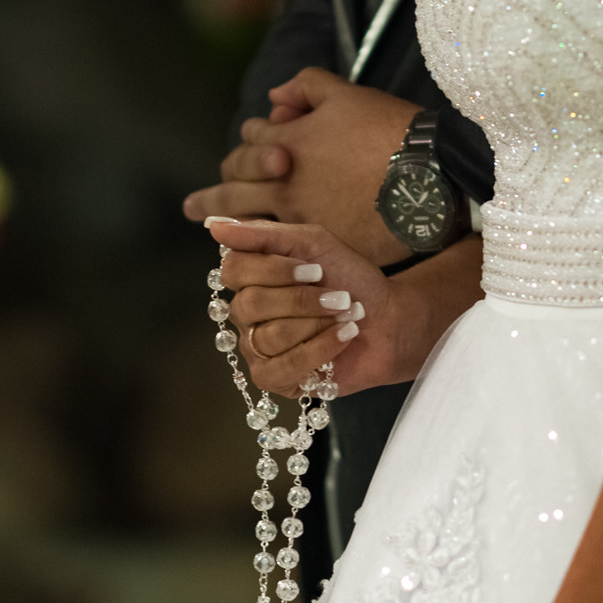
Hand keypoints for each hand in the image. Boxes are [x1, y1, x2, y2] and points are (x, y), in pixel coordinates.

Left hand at [186, 69, 416, 263]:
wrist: (430, 174)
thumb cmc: (390, 129)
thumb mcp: (347, 94)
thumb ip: (306, 89)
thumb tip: (274, 99)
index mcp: (286, 145)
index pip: (248, 144)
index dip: (251, 143)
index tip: (248, 152)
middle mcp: (284, 187)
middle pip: (234, 190)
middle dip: (212, 197)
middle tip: (193, 209)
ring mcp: (301, 222)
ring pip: (249, 227)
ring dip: (229, 230)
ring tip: (215, 238)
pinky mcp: (324, 249)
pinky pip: (282, 256)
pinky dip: (268, 254)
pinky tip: (262, 260)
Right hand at [207, 216, 436, 398]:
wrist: (388, 318)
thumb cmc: (350, 278)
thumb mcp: (313, 243)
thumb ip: (264, 234)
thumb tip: (213, 224)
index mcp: (251, 277)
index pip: (232, 269)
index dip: (274, 270)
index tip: (315, 269)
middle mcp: (246, 312)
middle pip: (249, 304)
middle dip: (302, 299)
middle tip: (336, 295)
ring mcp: (256, 347)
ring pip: (268, 336)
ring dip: (316, 323)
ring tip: (343, 316)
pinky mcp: (273, 378)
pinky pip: (281, 366)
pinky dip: (320, 348)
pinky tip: (342, 337)